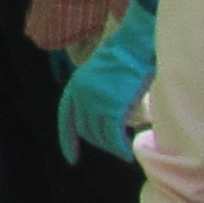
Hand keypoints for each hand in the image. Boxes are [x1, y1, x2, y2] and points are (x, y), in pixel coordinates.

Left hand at [56, 2, 156, 163]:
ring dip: (112, 147)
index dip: (68, 140)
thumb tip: (104, 117)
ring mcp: (96, 102)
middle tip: (114, 147)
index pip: (66, 118)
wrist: (136, 45)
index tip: (71, 157)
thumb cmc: (125, 56)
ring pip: (101, 135)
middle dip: (99, 142)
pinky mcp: (113, 107)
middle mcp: (82, 96)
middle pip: (86, 129)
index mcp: (76, 86)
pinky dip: (120, 147)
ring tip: (123, 152)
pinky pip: (114, 135)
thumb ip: (96, 94)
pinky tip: (126, 153)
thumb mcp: (100, 74)